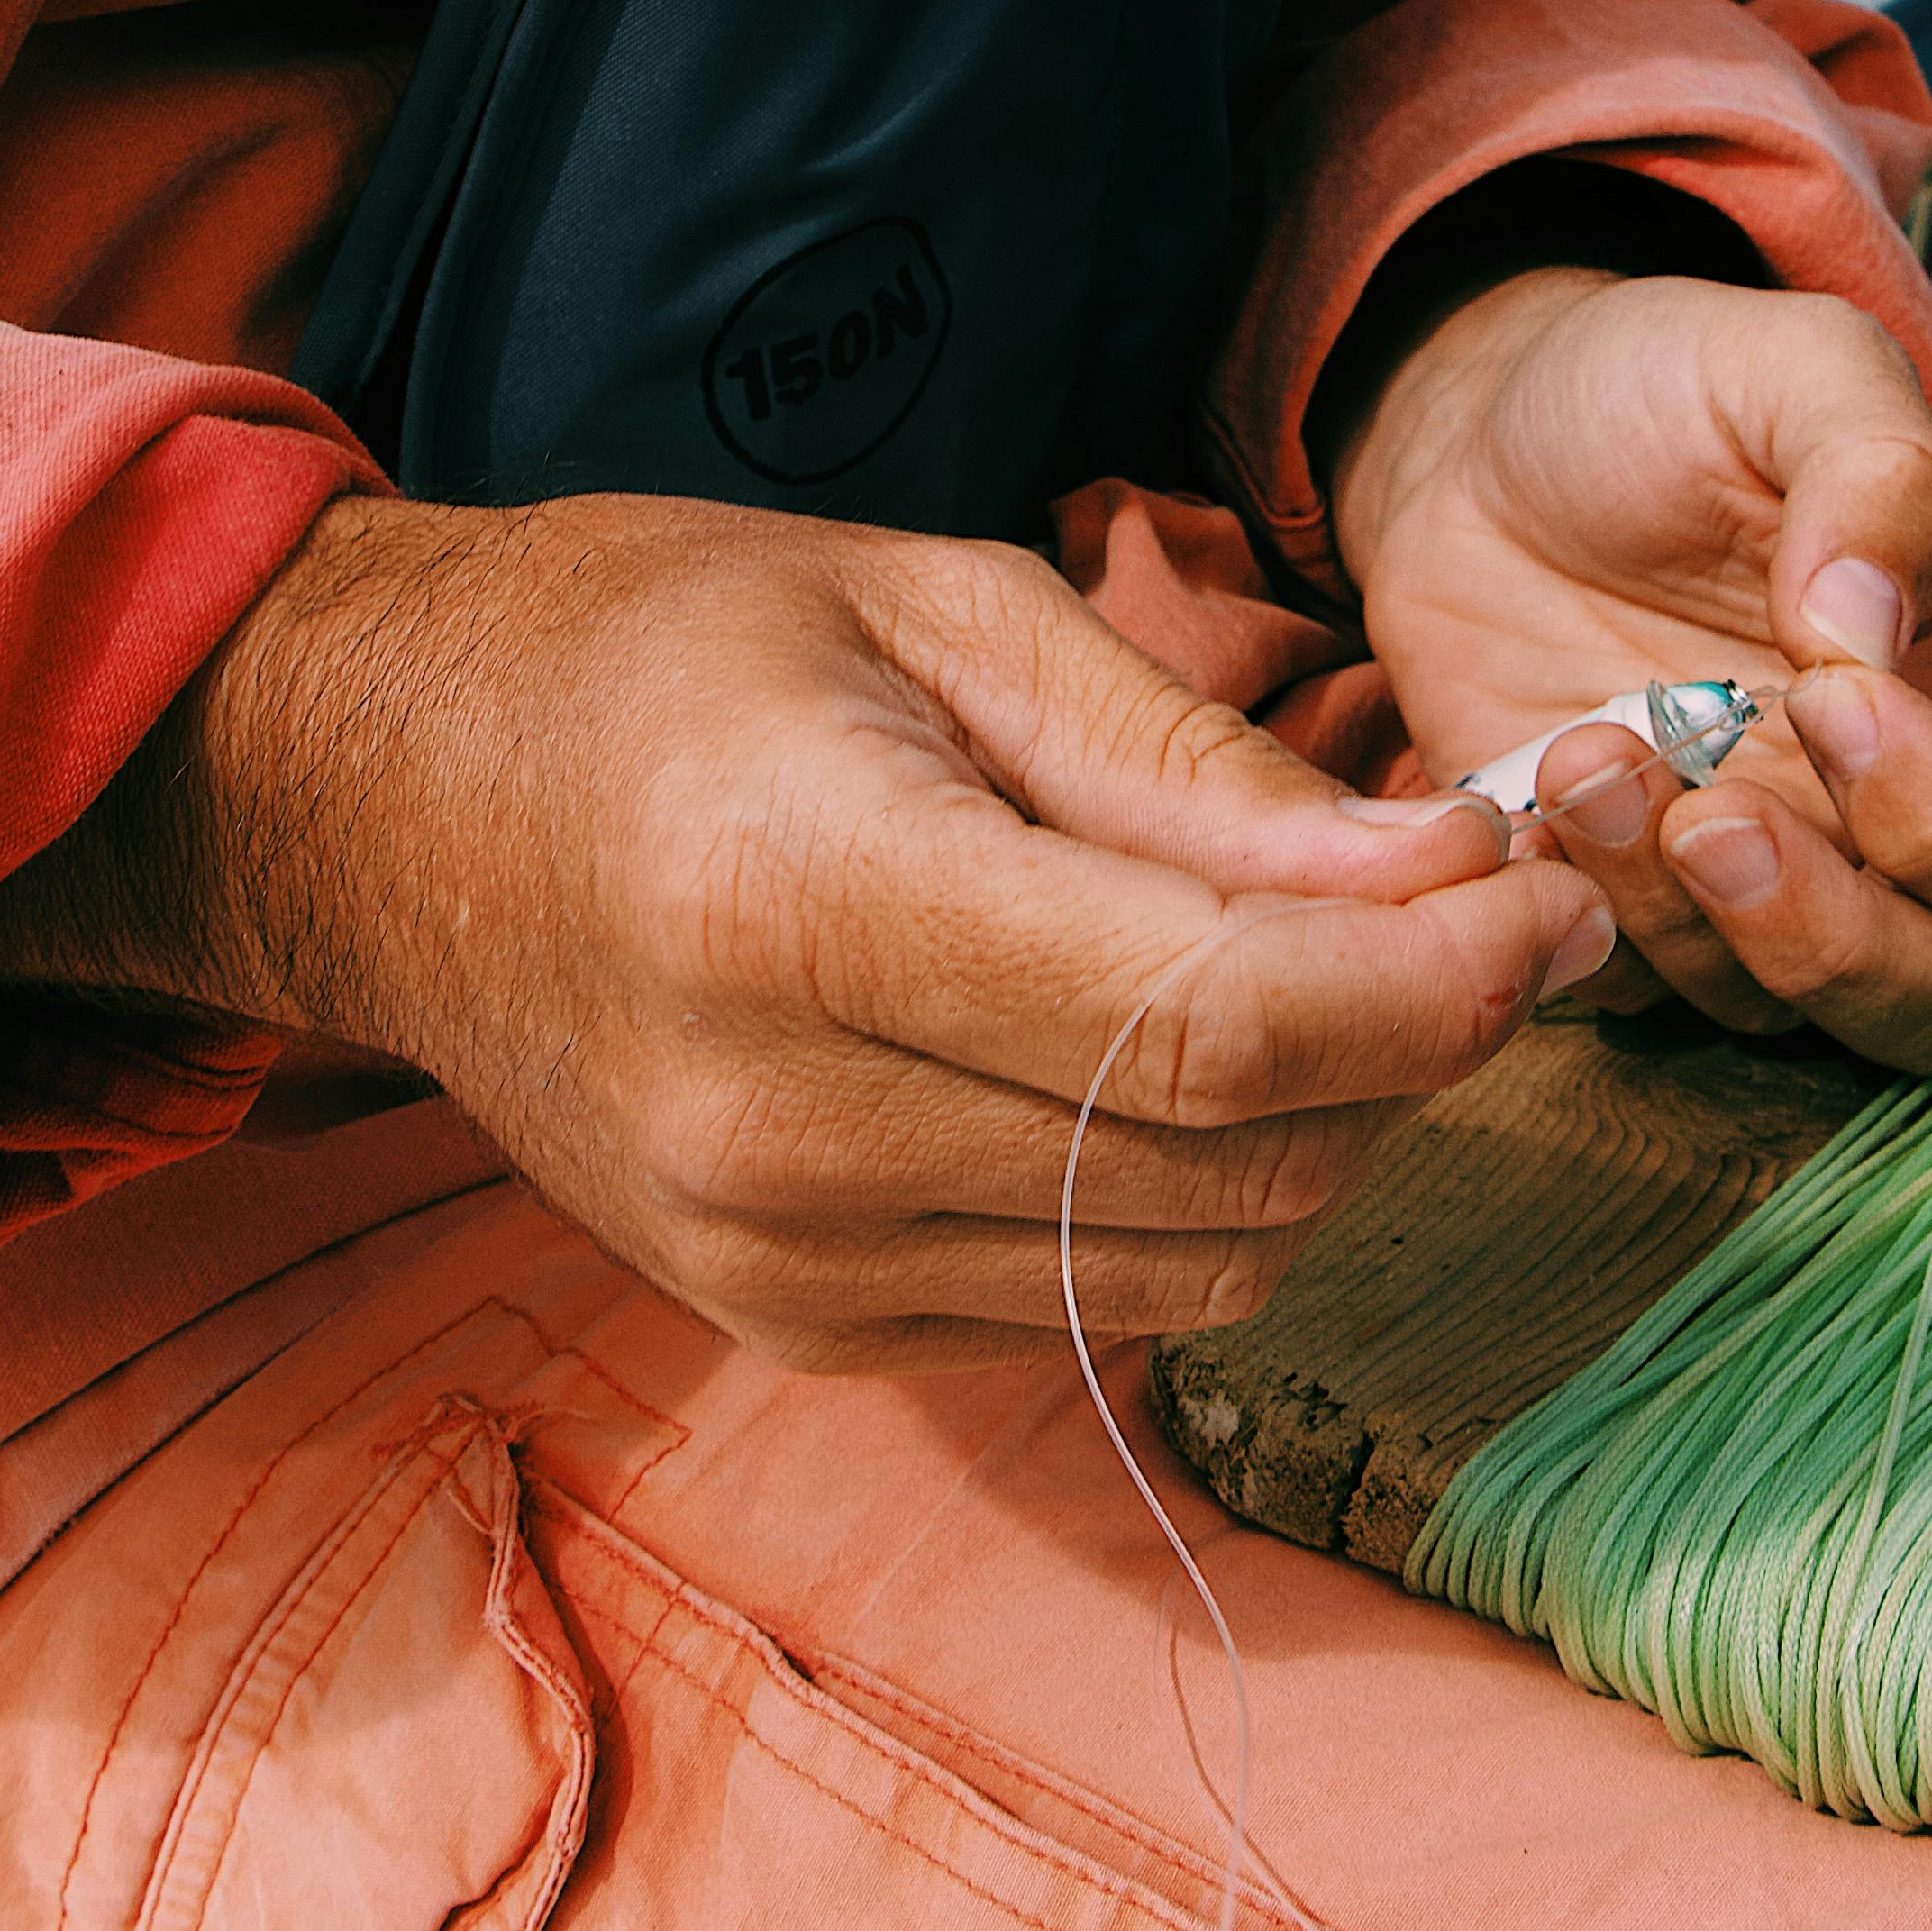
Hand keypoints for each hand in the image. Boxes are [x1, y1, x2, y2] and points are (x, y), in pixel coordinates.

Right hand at [0, 492, 1612, 1372]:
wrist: (380, 805)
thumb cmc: (656, 650)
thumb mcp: (934, 607)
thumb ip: (1193, 766)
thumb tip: (1447, 872)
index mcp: (805, 897)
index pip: (1215, 1022)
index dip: (1437, 985)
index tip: (1551, 901)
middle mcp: (781, 1122)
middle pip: (1232, 1161)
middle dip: (1417, 1046)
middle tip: (1487, 906)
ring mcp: (774, 1256)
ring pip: (1195, 1264)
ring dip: (1323, 1133)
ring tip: (1342, 971)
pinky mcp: (788, 1323)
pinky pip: (1089, 1301)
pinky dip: (1188, 1192)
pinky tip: (1168, 1054)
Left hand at [1327, 268, 1931, 1069]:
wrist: (1486, 436)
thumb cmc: (1668, 395)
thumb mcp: (1791, 369)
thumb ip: (1874, 473)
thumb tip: (1869, 628)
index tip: (1832, 698)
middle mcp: (1897, 820)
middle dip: (1834, 940)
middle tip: (1716, 820)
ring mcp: (1764, 873)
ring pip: (1781, 1011)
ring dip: (1684, 921)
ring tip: (1587, 757)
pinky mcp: (1632, 900)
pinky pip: (1635, 988)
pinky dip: (1588, 922)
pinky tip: (1535, 794)